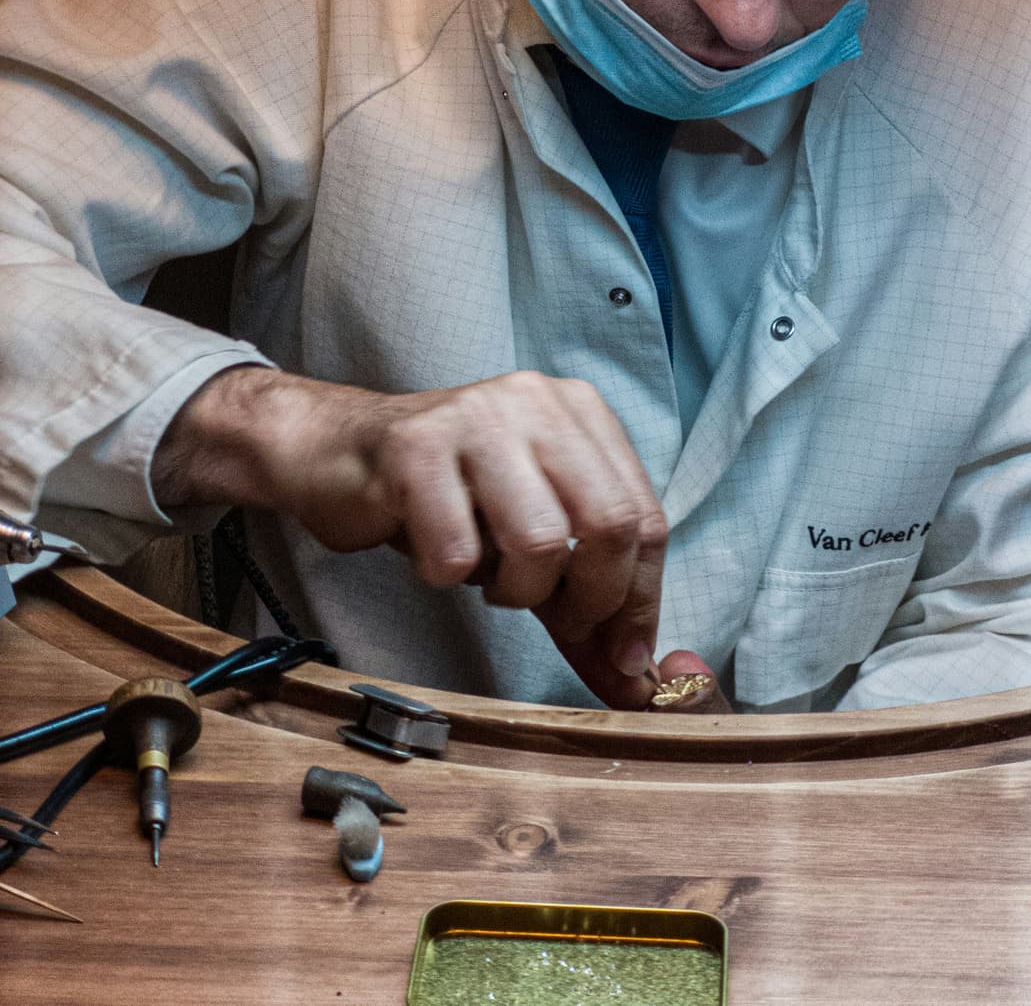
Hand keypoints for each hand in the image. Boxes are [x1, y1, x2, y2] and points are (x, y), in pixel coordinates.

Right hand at [152, 366, 670, 705]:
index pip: (646, 517)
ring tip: (483, 576)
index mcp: (581, 412)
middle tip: (552, 619)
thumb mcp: (527, 543)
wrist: (334, 454)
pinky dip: (447, 576)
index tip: (622, 654)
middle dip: (590, 601)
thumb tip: (636, 679)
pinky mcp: (415, 446)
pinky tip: (431, 550)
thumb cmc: (444, 498)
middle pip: (609, 524)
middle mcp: (537, 400)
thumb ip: (582, 604)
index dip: (639, 598)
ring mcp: (476, 416)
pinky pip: (457, 551)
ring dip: (513, 590)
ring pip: (539, 540)